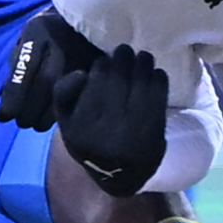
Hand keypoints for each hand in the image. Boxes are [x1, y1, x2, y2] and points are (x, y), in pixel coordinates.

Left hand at [0, 7, 102, 129]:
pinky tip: (57, 116)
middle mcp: (62, 42)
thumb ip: (17, 68)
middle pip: (45, 84)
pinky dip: (66, 110)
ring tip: (37, 123)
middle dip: (30, 109)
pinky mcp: (98, 67)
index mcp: (39, 31)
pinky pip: (80, 95)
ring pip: (64, 92)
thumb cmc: (47, 32)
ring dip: (47, 115)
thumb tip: (7, 106)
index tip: (5, 116)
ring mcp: (83, 54)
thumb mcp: (26, 40)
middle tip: (22, 123)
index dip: (15, 95)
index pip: (26, 68)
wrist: (86, 15)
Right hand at [57, 44, 169, 195]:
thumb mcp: (66, 121)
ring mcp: (133, 131)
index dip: (102, 64)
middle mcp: (107, 129)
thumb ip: (63, 94)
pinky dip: (159, 80)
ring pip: (140, 85)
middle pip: (118, 80)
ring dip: (143, 64)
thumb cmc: (90, 138)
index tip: (105, 59)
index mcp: (81, 125)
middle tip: (126, 50)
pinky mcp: (154, 132)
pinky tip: (155, 73)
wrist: (120, 172)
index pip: (94, 83)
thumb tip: (82, 73)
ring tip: (143, 57)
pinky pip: (158, 97)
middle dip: (124, 59)